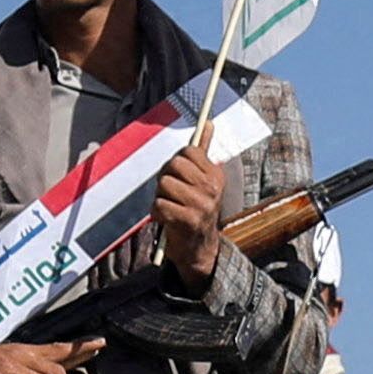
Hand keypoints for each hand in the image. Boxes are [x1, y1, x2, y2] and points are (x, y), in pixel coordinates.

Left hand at [150, 146, 228, 290]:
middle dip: (165, 177)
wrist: (199, 249)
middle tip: (170, 192)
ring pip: (164, 184)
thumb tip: (209, 123)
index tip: (179, 176)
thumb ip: (203, 152)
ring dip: (160, 196)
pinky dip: (156, 213)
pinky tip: (166, 219)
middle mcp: (212, 188)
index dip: (177, 162)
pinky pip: (159, 205)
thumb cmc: (195, 209)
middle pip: (174, 165)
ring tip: (169, 206)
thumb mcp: (203, 181)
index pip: (189, 151)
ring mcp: (201, 205)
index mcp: (216, 175)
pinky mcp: (188, 221)